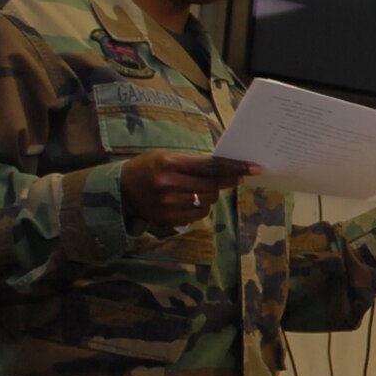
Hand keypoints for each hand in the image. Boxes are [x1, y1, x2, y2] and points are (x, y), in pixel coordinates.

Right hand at [121, 151, 255, 229]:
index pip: (211, 166)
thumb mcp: (168, 157)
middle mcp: (169, 184)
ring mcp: (168, 204)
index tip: (255, 168)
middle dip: (226, 181)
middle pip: (212, 185)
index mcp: (170, 163)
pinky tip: (191, 199)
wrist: (120, 190)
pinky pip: (199, 214)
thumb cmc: (149, 167)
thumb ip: (195, 162)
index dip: (235, 168)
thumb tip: (228, 169)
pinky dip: (202, 206)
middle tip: (233, 177)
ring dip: (212, 194)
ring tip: (198, 187)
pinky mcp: (168, 218)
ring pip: (208, 200)